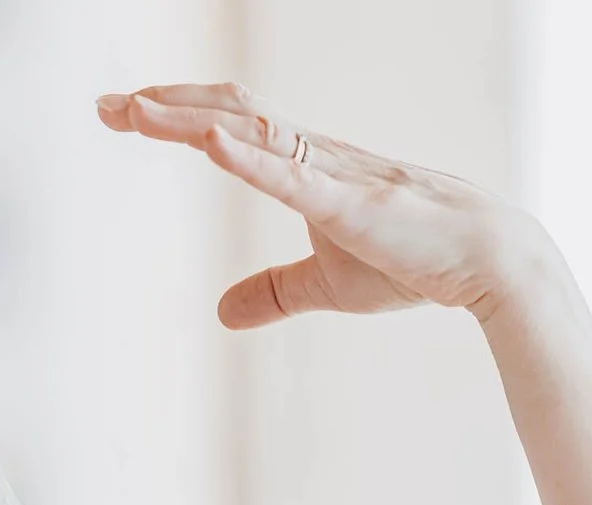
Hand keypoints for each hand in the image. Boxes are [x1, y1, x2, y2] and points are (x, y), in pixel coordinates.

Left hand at [96, 80, 544, 327]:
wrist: (486, 262)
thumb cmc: (412, 262)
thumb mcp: (324, 285)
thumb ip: (273, 292)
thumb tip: (221, 314)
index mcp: (306, 166)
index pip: (230, 123)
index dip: (175, 116)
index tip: (123, 111)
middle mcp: (314, 154)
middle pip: (228, 113)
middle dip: (164, 107)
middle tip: (105, 104)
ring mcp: (332, 173)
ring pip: (251, 130)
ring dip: (190, 120)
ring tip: (136, 109)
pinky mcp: (350, 204)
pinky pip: (291, 174)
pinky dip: (247, 156)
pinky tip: (209, 141)